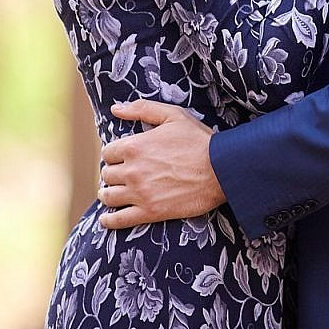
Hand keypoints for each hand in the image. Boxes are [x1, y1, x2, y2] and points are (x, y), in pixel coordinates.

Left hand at [97, 100, 223, 228]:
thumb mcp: (172, 115)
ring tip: (112, 193)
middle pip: (107, 174)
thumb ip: (142, 109)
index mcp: (134, 146)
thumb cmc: (199, 140)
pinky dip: (109, 220)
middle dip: (113, 173)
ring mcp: (140, 193)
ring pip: (108, 196)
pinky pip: (119, 219)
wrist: (221, 170)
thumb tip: (116, 109)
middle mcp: (132, 170)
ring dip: (108, 194)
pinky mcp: (150, 212)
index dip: (114, 154)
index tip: (122, 158)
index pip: (108, 152)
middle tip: (121, 175)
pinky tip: (107, 218)